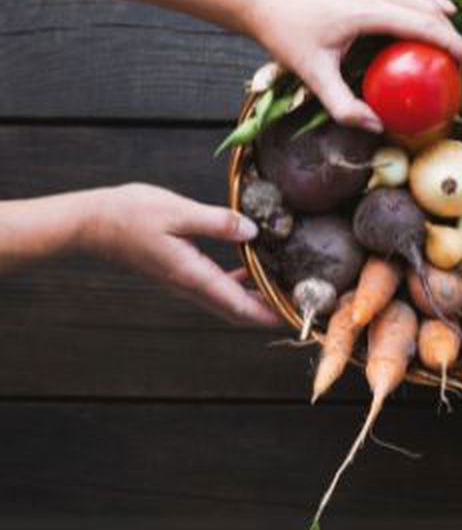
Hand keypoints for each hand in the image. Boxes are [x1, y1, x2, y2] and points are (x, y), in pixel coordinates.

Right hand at [82, 183, 280, 326]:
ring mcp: (184, 282)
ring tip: (284, 291)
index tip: (297, 317)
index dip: (271, 314)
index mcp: (194, 276)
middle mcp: (191, 286)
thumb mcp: (178, 212)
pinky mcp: (180, 273)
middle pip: (238, 311)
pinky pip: (217, 287)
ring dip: (256, 301)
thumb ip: (218, 223)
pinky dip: (239, 285)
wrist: (93, 223)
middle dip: (270, 313)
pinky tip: (251, 268)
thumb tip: (252, 232)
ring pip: (228, 302)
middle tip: (300, 307)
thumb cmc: (131, 215)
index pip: (241, 306)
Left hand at [245, 0, 461, 131]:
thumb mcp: (314, 77)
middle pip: (426, 6)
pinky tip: (428, 5)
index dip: (450, 44)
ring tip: (453, 30)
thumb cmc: (288, 39)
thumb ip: (344, 107)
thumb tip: (377, 126)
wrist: (263, 1)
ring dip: (439, 8)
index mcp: (366, 10)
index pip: (423, 24)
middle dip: (450, 30)